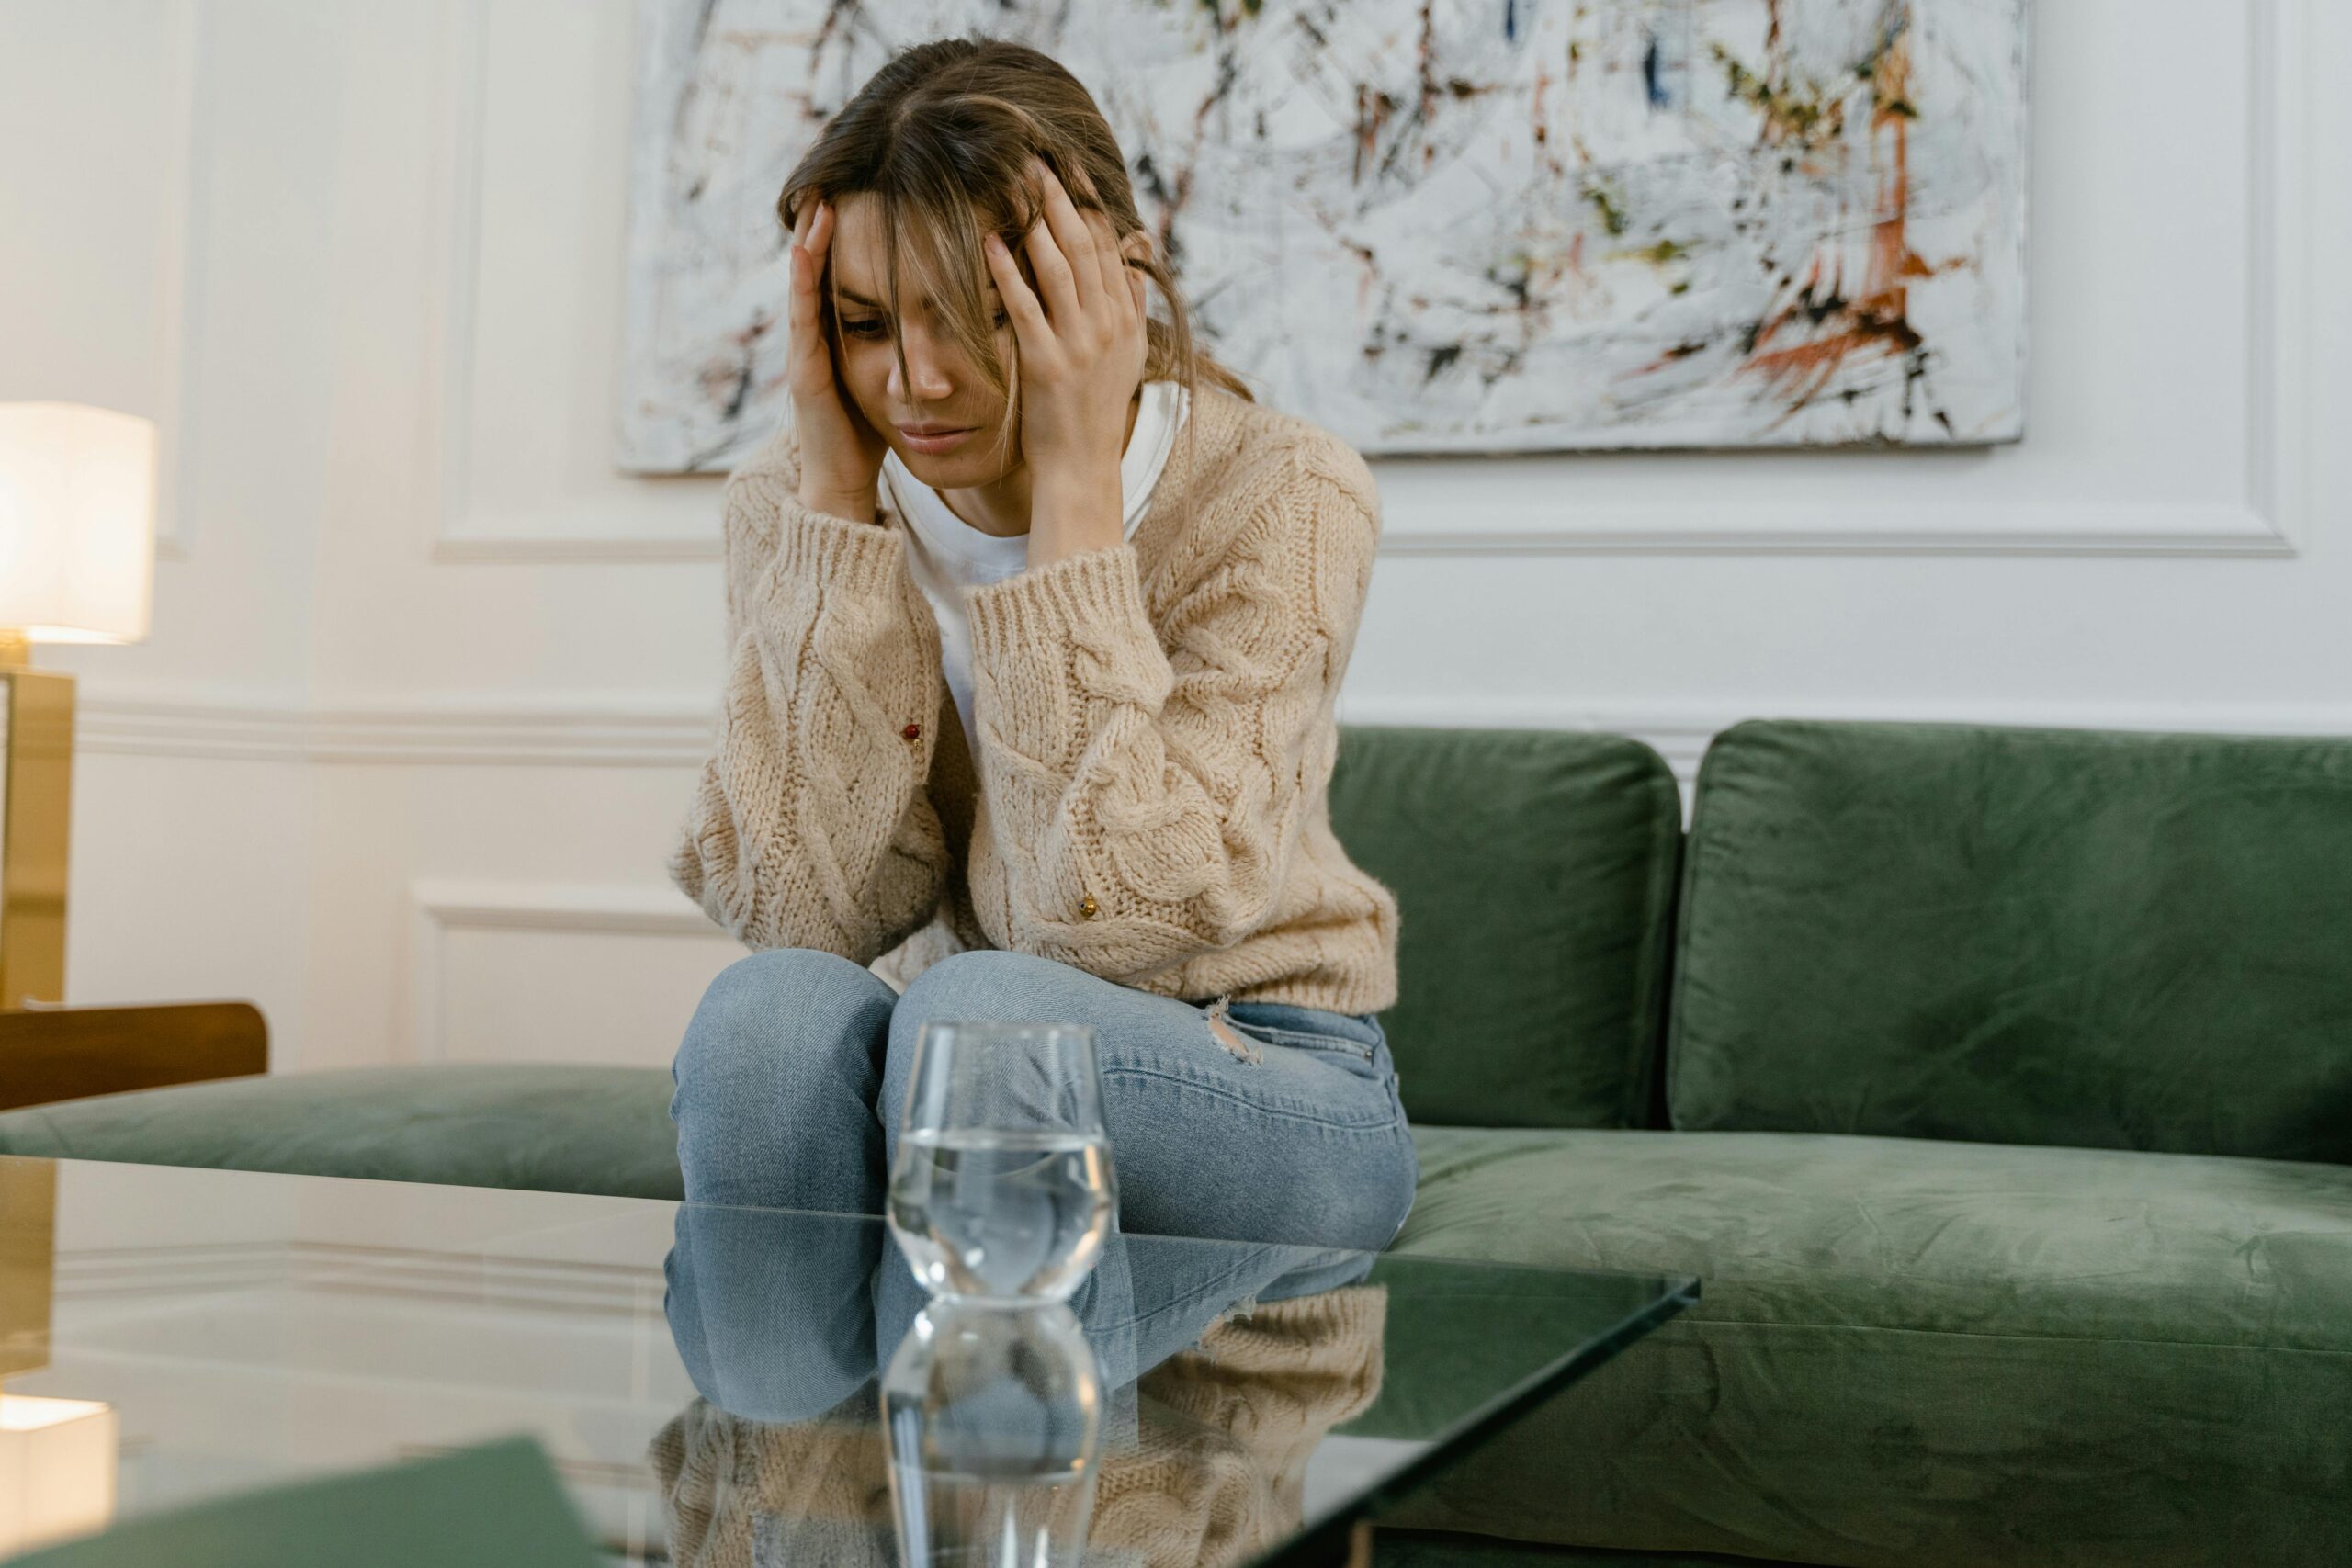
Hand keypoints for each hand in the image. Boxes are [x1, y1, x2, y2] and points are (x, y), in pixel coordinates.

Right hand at [784, 196, 887, 521]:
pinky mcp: (805, 371)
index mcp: (838, 336)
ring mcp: (806, 352)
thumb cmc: (866, 437)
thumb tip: (942, 326)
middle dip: (821, 226)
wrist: (841, 484)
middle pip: (817, 270)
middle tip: (829, 179)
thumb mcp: (888, 382)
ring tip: (816, 200)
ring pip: (804, 285)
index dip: (844, 237)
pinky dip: (802, 282)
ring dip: (809, 241)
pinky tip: (803, 251)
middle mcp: (817, 338)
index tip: (857, 194)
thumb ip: (901, 351)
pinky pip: (803, 318)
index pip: (840, 275)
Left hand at [982, 158, 1149, 563]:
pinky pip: (1026, 307)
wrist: (1082, 468)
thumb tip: (1136, 255)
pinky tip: (990, 242)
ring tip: (1016, 185)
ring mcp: (1080, 345)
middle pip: (1084, 247)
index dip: (1089, 206)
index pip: (1109, 249)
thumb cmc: (1094, 413)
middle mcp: (1107, 327)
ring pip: (1059, 268)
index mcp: (1124, 321)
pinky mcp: (1047, 364)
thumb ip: (1131, 304)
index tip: (1070, 171)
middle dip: (1060, 200)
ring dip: (1036, 222)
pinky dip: (1008, 271)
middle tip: (1036, 161)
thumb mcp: (1125, 357)